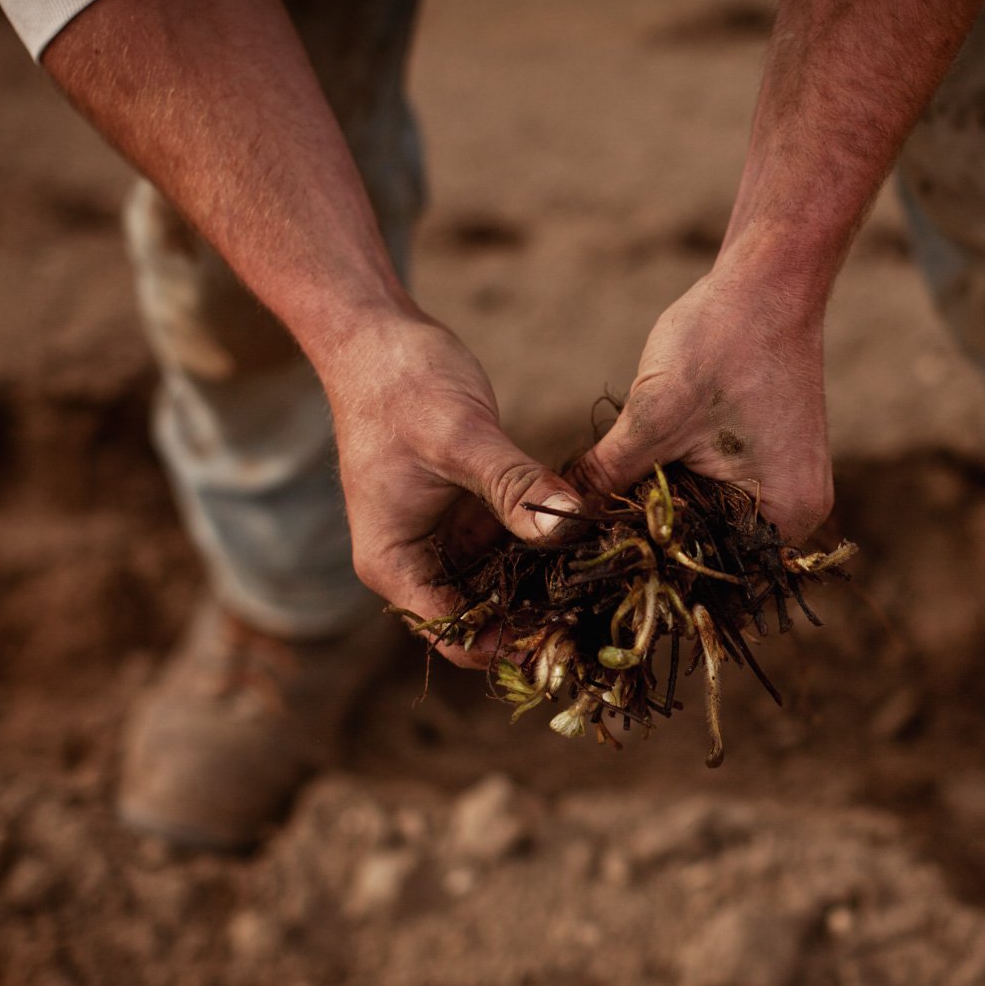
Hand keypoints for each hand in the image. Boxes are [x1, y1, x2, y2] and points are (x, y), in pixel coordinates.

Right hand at [323, 314, 580, 665]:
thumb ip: (515, 487)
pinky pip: (507, 547)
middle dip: (536, 623)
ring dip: (544, 587)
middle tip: (605, 620)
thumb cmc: (402, 386)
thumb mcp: (463, 439)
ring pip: (499, 586)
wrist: (376, 337)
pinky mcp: (464, 514)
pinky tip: (592, 543)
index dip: (511, 648)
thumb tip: (570, 527)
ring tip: (608, 589)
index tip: (570, 641)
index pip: (455, 635)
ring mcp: (439, 539)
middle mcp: (413, 563)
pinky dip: (542, 549)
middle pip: (480, 621)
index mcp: (394, 563)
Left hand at [572, 264, 832, 542]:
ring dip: (667, 509)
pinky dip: (685, 484)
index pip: (709, 570)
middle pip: (711, 550)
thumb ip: (606, 475)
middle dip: (656, 539)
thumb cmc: (722, 342)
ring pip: (711, 519)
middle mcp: (796, 514)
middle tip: (595, 541)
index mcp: (785, 516)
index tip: (601, 568)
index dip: (652, 568)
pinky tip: (647, 471)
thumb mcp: (652, 418)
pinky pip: (722, 491)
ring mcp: (788, 485)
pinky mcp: (773, 461)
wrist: (768, 280)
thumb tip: (556, 517)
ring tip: (613, 506)